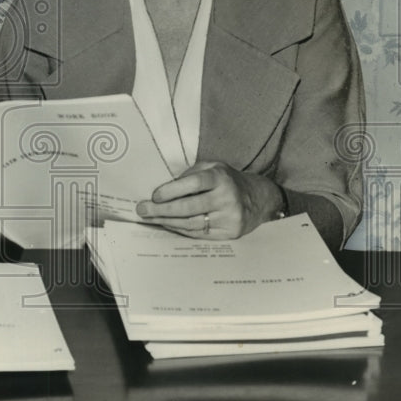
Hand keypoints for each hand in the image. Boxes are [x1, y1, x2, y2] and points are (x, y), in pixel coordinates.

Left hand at [135, 161, 283, 239]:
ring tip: (150, 218)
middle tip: (143, 210)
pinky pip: (199, 234)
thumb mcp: (213, 167)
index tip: (154, 195)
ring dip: (167, 221)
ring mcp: (229, 218)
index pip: (193, 184)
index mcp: (221, 178)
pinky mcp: (229, 233)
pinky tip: (167, 224)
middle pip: (189, 208)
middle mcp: (226, 198)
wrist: (258, 199)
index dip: (172, 190)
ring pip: (191, 224)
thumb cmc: (228, 181)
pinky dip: (180, 230)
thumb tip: (164, 186)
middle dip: (162, 210)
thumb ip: (191, 173)